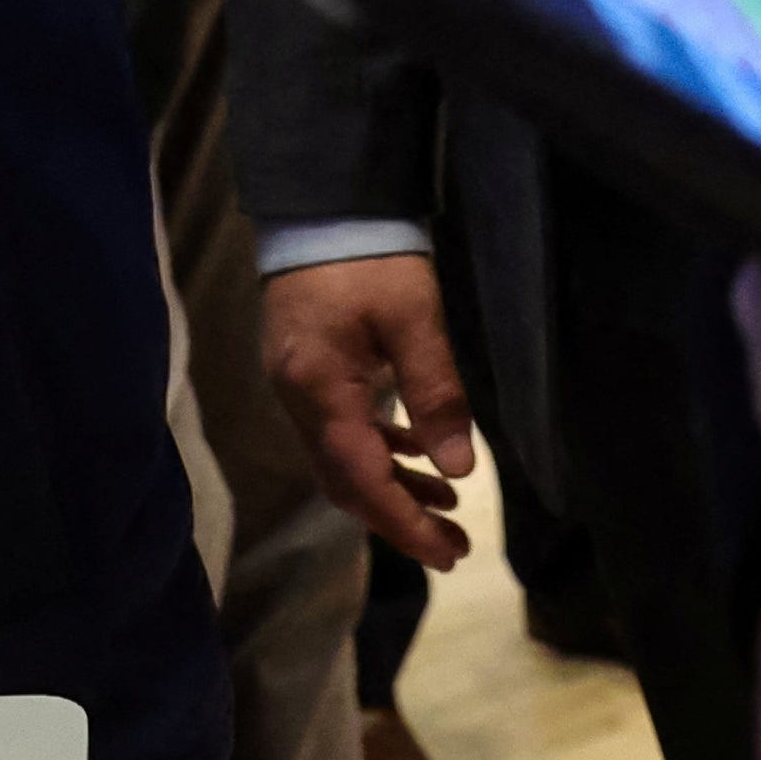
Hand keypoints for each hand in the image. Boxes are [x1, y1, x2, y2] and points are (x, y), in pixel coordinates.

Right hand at [261, 252, 475, 569]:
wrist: (322, 203)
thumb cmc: (370, 255)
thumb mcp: (413, 318)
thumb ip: (436, 392)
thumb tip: (461, 469)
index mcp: (320, 389)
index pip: (361, 478)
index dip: (404, 523)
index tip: (448, 556)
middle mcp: (299, 399)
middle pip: (346, 481)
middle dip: (399, 518)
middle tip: (454, 547)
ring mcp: (299, 387)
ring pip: (344, 459)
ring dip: (393, 486)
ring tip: (448, 506)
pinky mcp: (310, 370)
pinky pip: (343, 430)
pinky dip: (381, 449)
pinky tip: (419, 452)